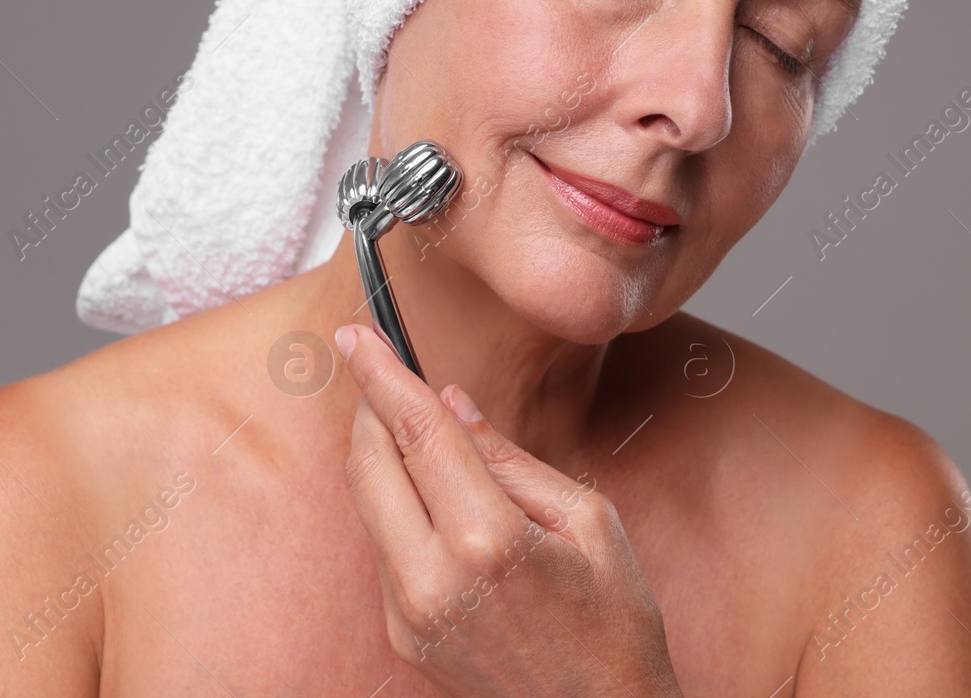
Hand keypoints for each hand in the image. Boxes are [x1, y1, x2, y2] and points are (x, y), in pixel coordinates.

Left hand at [335, 323, 684, 697]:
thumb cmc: (615, 626)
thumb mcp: (588, 523)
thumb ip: (510, 459)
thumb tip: (453, 405)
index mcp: (488, 539)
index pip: (417, 431)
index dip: (381, 374)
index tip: (355, 334)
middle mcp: (433, 577)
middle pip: (371, 464)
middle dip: (369, 408)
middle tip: (377, 369)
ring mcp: (409, 613)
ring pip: (370, 505)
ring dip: (381, 456)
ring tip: (413, 427)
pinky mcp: (402, 636)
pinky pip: (384, 549)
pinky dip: (397, 507)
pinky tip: (431, 497)